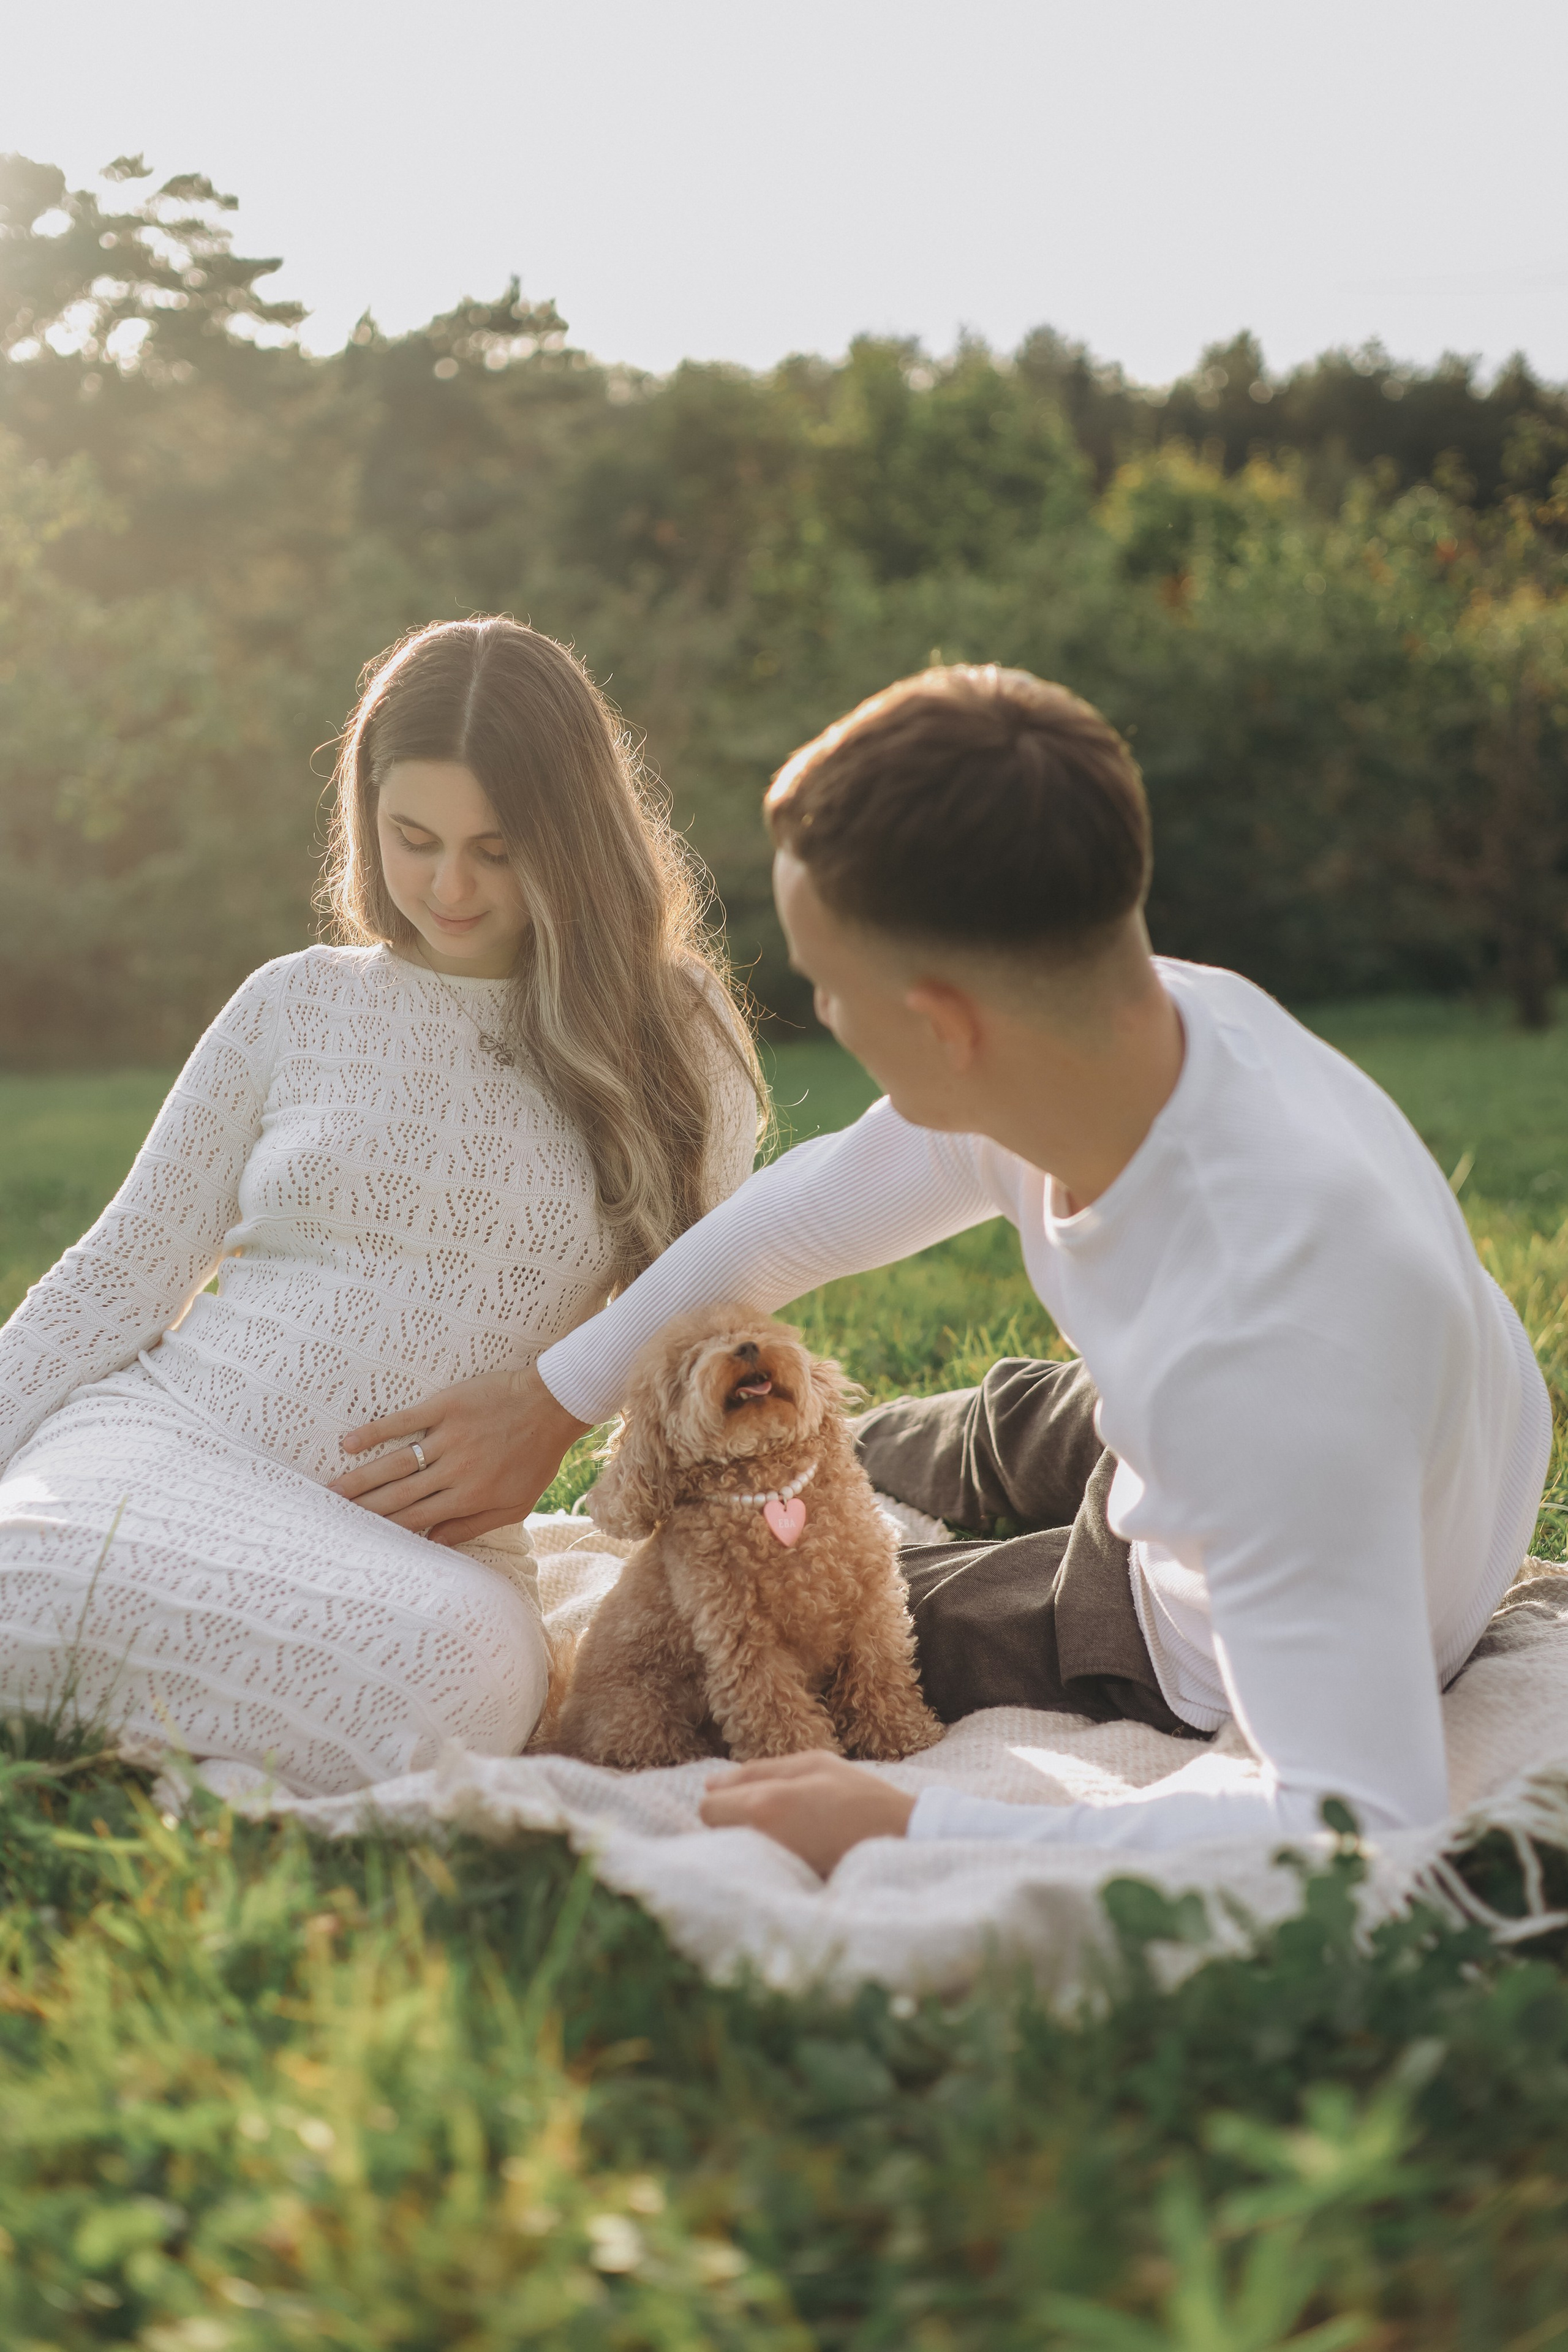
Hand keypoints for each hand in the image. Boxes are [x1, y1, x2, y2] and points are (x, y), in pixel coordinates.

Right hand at [330, 1362, 590, 1546]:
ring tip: (331, 1491)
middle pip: (400, 1495)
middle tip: (331, 1518)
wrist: (553, 1405)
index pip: (418, 1519)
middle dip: (364, 1509)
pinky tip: (349, 1443)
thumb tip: (435, 1543)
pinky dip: (375, 1432)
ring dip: (361, 1478)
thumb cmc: (536, 1458)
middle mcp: (456, 1470)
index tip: (360, 1540)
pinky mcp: (446, 1406)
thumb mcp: (516, 1504)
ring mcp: (449, 1437)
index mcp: (471, 1497)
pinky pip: (404, 1420)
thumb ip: (474, 1526)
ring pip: (396, 1463)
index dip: (387, 1530)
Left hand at [699, 1751, 915, 1876]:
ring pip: (737, 1855)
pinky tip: (797, 1858)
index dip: (724, 1802)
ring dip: (752, 1846)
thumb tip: (709, 1784)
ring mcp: (776, 1872)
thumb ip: (758, 1771)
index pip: (707, 1809)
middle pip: (717, 1836)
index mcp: (765, 1805)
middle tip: (775, 1819)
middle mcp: (763, 1842)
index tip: (750, 1801)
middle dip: (735, 1826)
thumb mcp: (814, 1764)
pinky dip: (769, 1867)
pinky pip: (759, 1875)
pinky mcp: (789, 1892)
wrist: (904, 1840)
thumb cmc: (859, 1796)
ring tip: (790, 1838)